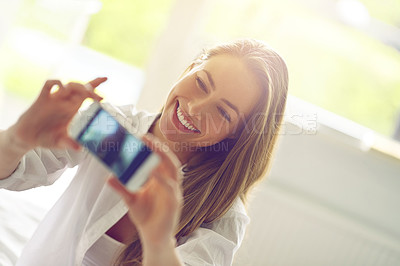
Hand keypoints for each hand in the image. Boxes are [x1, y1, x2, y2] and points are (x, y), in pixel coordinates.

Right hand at [11, 78, 105, 150]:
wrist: (27, 138)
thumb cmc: (45, 138)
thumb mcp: (60, 142)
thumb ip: (69, 144)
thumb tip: (79, 148)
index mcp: (71, 109)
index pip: (86, 94)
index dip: (95, 86)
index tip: (105, 84)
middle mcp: (64, 102)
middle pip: (80, 87)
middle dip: (90, 88)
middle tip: (98, 97)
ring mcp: (53, 99)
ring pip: (68, 84)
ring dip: (78, 86)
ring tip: (85, 93)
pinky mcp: (42, 99)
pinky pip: (49, 85)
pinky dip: (57, 83)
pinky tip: (63, 89)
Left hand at [107, 134, 182, 249]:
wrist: (153, 237)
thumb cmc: (146, 217)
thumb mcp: (130, 200)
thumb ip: (121, 187)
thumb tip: (108, 177)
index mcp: (161, 179)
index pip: (160, 159)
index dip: (154, 147)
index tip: (141, 136)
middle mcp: (170, 183)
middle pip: (169, 160)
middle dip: (159, 147)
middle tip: (145, 137)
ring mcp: (174, 192)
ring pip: (174, 170)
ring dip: (164, 157)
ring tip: (152, 147)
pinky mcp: (175, 202)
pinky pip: (170, 187)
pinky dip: (162, 178)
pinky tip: (153, 172)